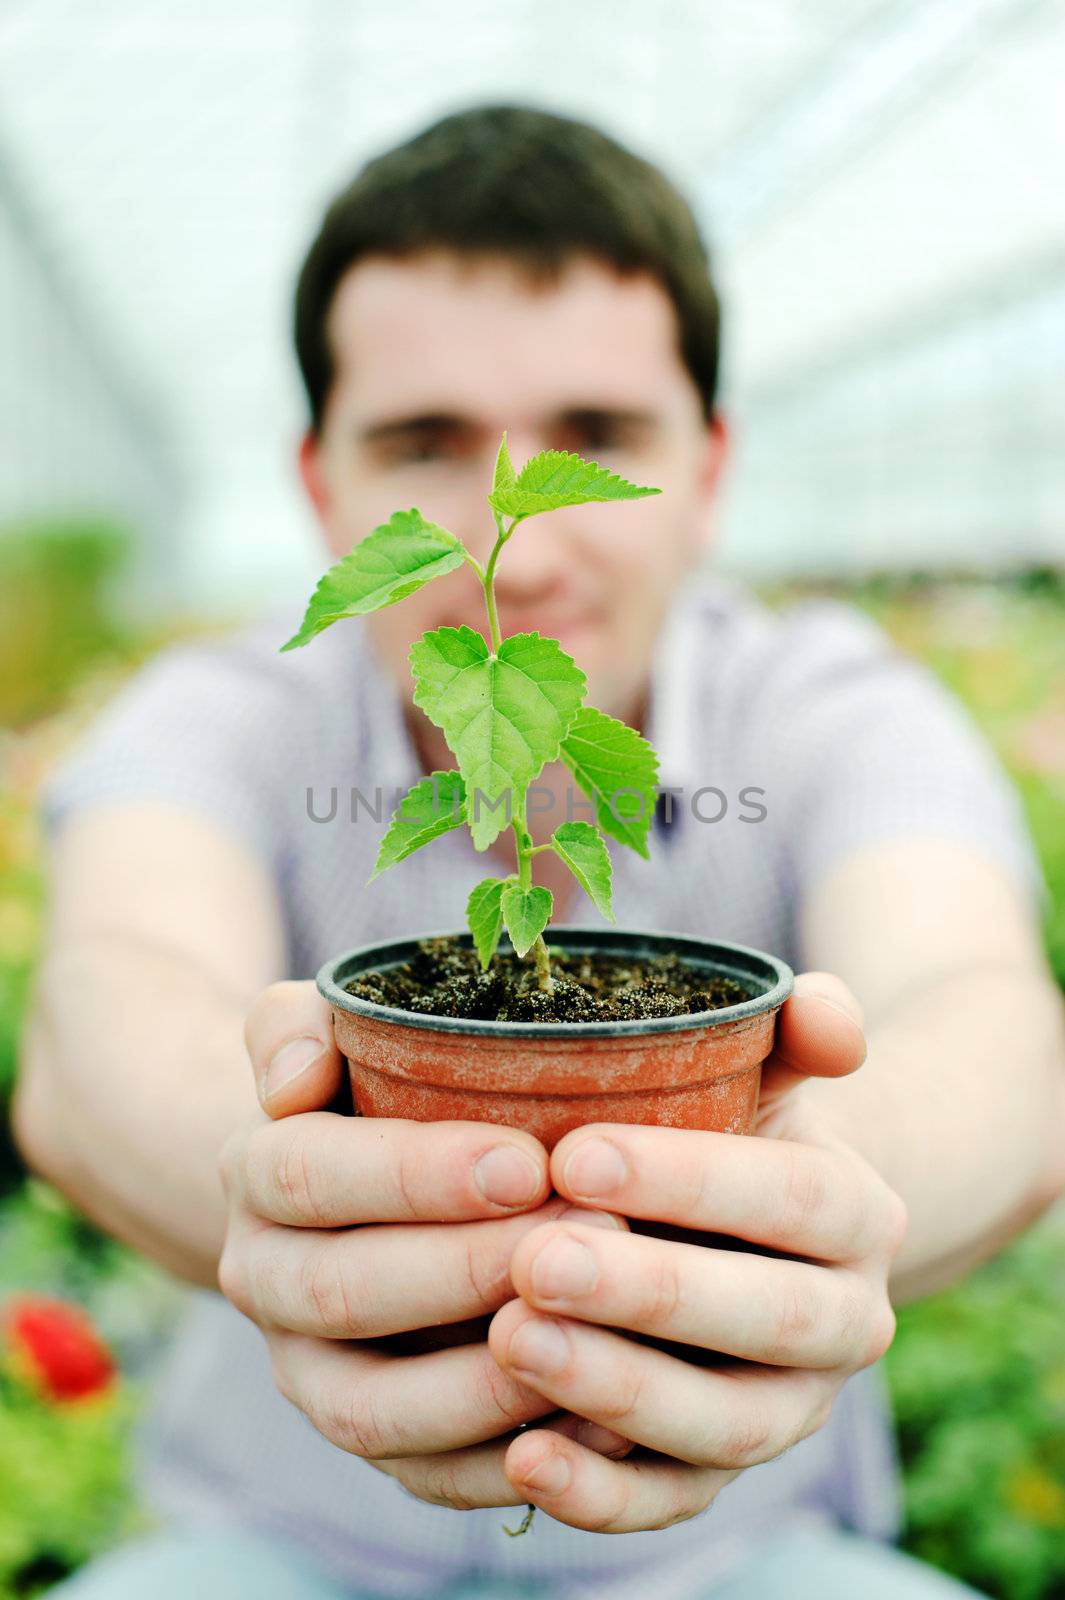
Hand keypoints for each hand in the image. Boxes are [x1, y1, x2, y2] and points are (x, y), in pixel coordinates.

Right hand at [217, 981, 633, 1511]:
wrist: (349, 1186)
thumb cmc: (367, 1084)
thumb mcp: (321, 1028)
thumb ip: (296, 1028)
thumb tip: (296, 1080)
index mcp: (255, 1173)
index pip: (313, 1175)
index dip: (417, 1175)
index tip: (528, 1162)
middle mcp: (264, 1283)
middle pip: (345, 1292)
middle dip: (468, 1270)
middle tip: (589, 1235)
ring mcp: (311, 1375)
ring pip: (376, 1407)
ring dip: (489, 1380)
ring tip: (597, 1332)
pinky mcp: (373, 1441)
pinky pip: (429, 1475)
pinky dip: (510, 1460)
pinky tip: (600, 1417)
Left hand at [486, 971, 908, 1532]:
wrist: (758, 1227)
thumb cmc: (735, 1124)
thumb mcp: (769, 1065)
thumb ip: (799, 1025)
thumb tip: (823, 1013)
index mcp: (856, 1214)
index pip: (793, 1197)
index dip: (691, 1181)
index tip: (575, 1156)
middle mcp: (844, 1325)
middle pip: (764, 1320)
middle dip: (648, 1293)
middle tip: (536, 1260)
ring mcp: (789, 1410)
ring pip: (724, 1425)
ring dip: (618, 1390)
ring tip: (511, 1342)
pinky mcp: (722, 1471)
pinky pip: (674, 1500)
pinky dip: (604, 1495)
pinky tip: (524, 1461)